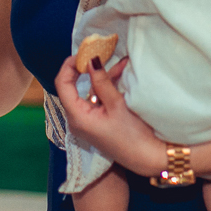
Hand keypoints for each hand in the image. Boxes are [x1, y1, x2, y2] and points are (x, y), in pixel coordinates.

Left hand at [55, 56, 165, 177]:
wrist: (148, 158)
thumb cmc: (132, 136)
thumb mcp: (117, 104)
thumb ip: (101, 81)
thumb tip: (91, 59)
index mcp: (77, 117)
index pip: (62, 85)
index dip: (69, 66)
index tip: (82, 53)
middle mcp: (78, 119)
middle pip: (74, 87)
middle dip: (88, 68)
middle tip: (99, 52)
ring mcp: (88, 120)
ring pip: (89, 91)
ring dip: (103, 76)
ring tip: (121, 62)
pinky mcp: (98, 121)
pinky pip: (97, 98)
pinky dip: (107, 86)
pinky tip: (122, 74)